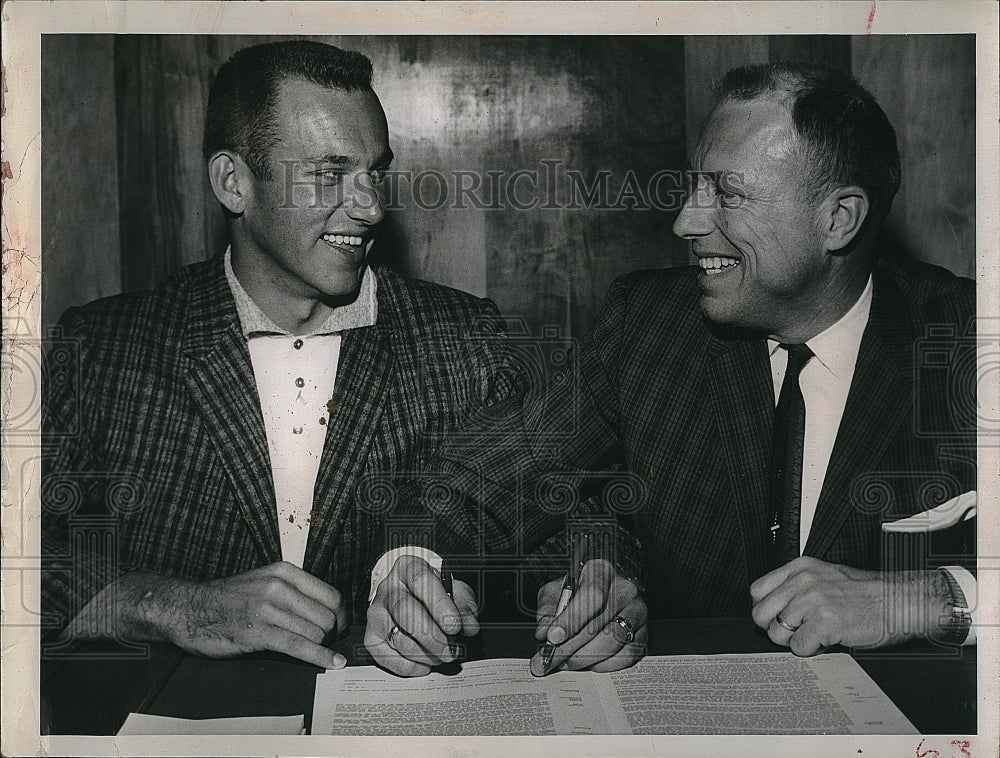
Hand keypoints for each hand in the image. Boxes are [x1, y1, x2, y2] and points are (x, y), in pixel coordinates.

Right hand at [154, 562, 345, 667]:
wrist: (190, 609)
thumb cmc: (229, 600)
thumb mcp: (264, 582)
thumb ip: (294, 591)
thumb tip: (328, 610)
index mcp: (284, 572)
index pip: (331, 594)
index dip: (342, 615)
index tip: (341, 626)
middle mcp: (278, 586)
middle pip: (327, 615)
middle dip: (332, 634)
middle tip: (328, 642)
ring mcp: (267, 608)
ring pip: (315, 631)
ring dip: (322, 646)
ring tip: (320, 651)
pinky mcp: (257, 632)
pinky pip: (299, 646)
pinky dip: (319, 657)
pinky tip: (331, 662)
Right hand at [365, 555, 478, 676]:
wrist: (407, 595)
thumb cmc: (432, 592)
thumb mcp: (453, 588)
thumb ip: (464, 604)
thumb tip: (470, 626)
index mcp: (407, 568)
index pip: (420, 581)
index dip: (439, 605)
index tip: (455, 626)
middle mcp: (388, 589)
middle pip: (406, 612)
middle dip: (433, 637)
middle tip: (452, 651)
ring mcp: (376, 614)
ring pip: (400, 640)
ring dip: (427, 655)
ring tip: (443, 656)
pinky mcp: (370, 638)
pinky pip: (389, 658)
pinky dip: (411, 667)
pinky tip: (425, 663)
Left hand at [530, 558, 646, 675]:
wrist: (606, 591)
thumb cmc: (578, 590)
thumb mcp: (556, 591)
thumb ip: (548, 609)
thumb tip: (543, 633)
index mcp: (602, 571)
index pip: (591, 596)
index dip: (571, 620)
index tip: (552, 638)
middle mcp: (625, 589)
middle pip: (598, 625)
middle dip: (568, 648)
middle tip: (546, 662)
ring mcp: (638, 612)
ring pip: (612, 643)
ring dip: (584, 659)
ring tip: (564, 663)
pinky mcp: (644, 634)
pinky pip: (625, 656)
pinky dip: (603, 665)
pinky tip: (588, 663)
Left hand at [750, 557, 949, 655]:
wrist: (898, 602)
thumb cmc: (864, 594)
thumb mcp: (824, 577)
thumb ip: (796, 587)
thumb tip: (771, 608)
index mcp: (800, 567)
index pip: (757, 590)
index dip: (765, 610)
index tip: (778, 618)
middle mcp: (803, 580)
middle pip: (761, 613)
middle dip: (775, 629)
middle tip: (795, 632)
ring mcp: (813, 600)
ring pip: (777, 632)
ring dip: (794, 641)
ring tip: (815, 634)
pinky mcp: (825, 621)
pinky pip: (798, 647)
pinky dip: (810, 650)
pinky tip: (826, 641)